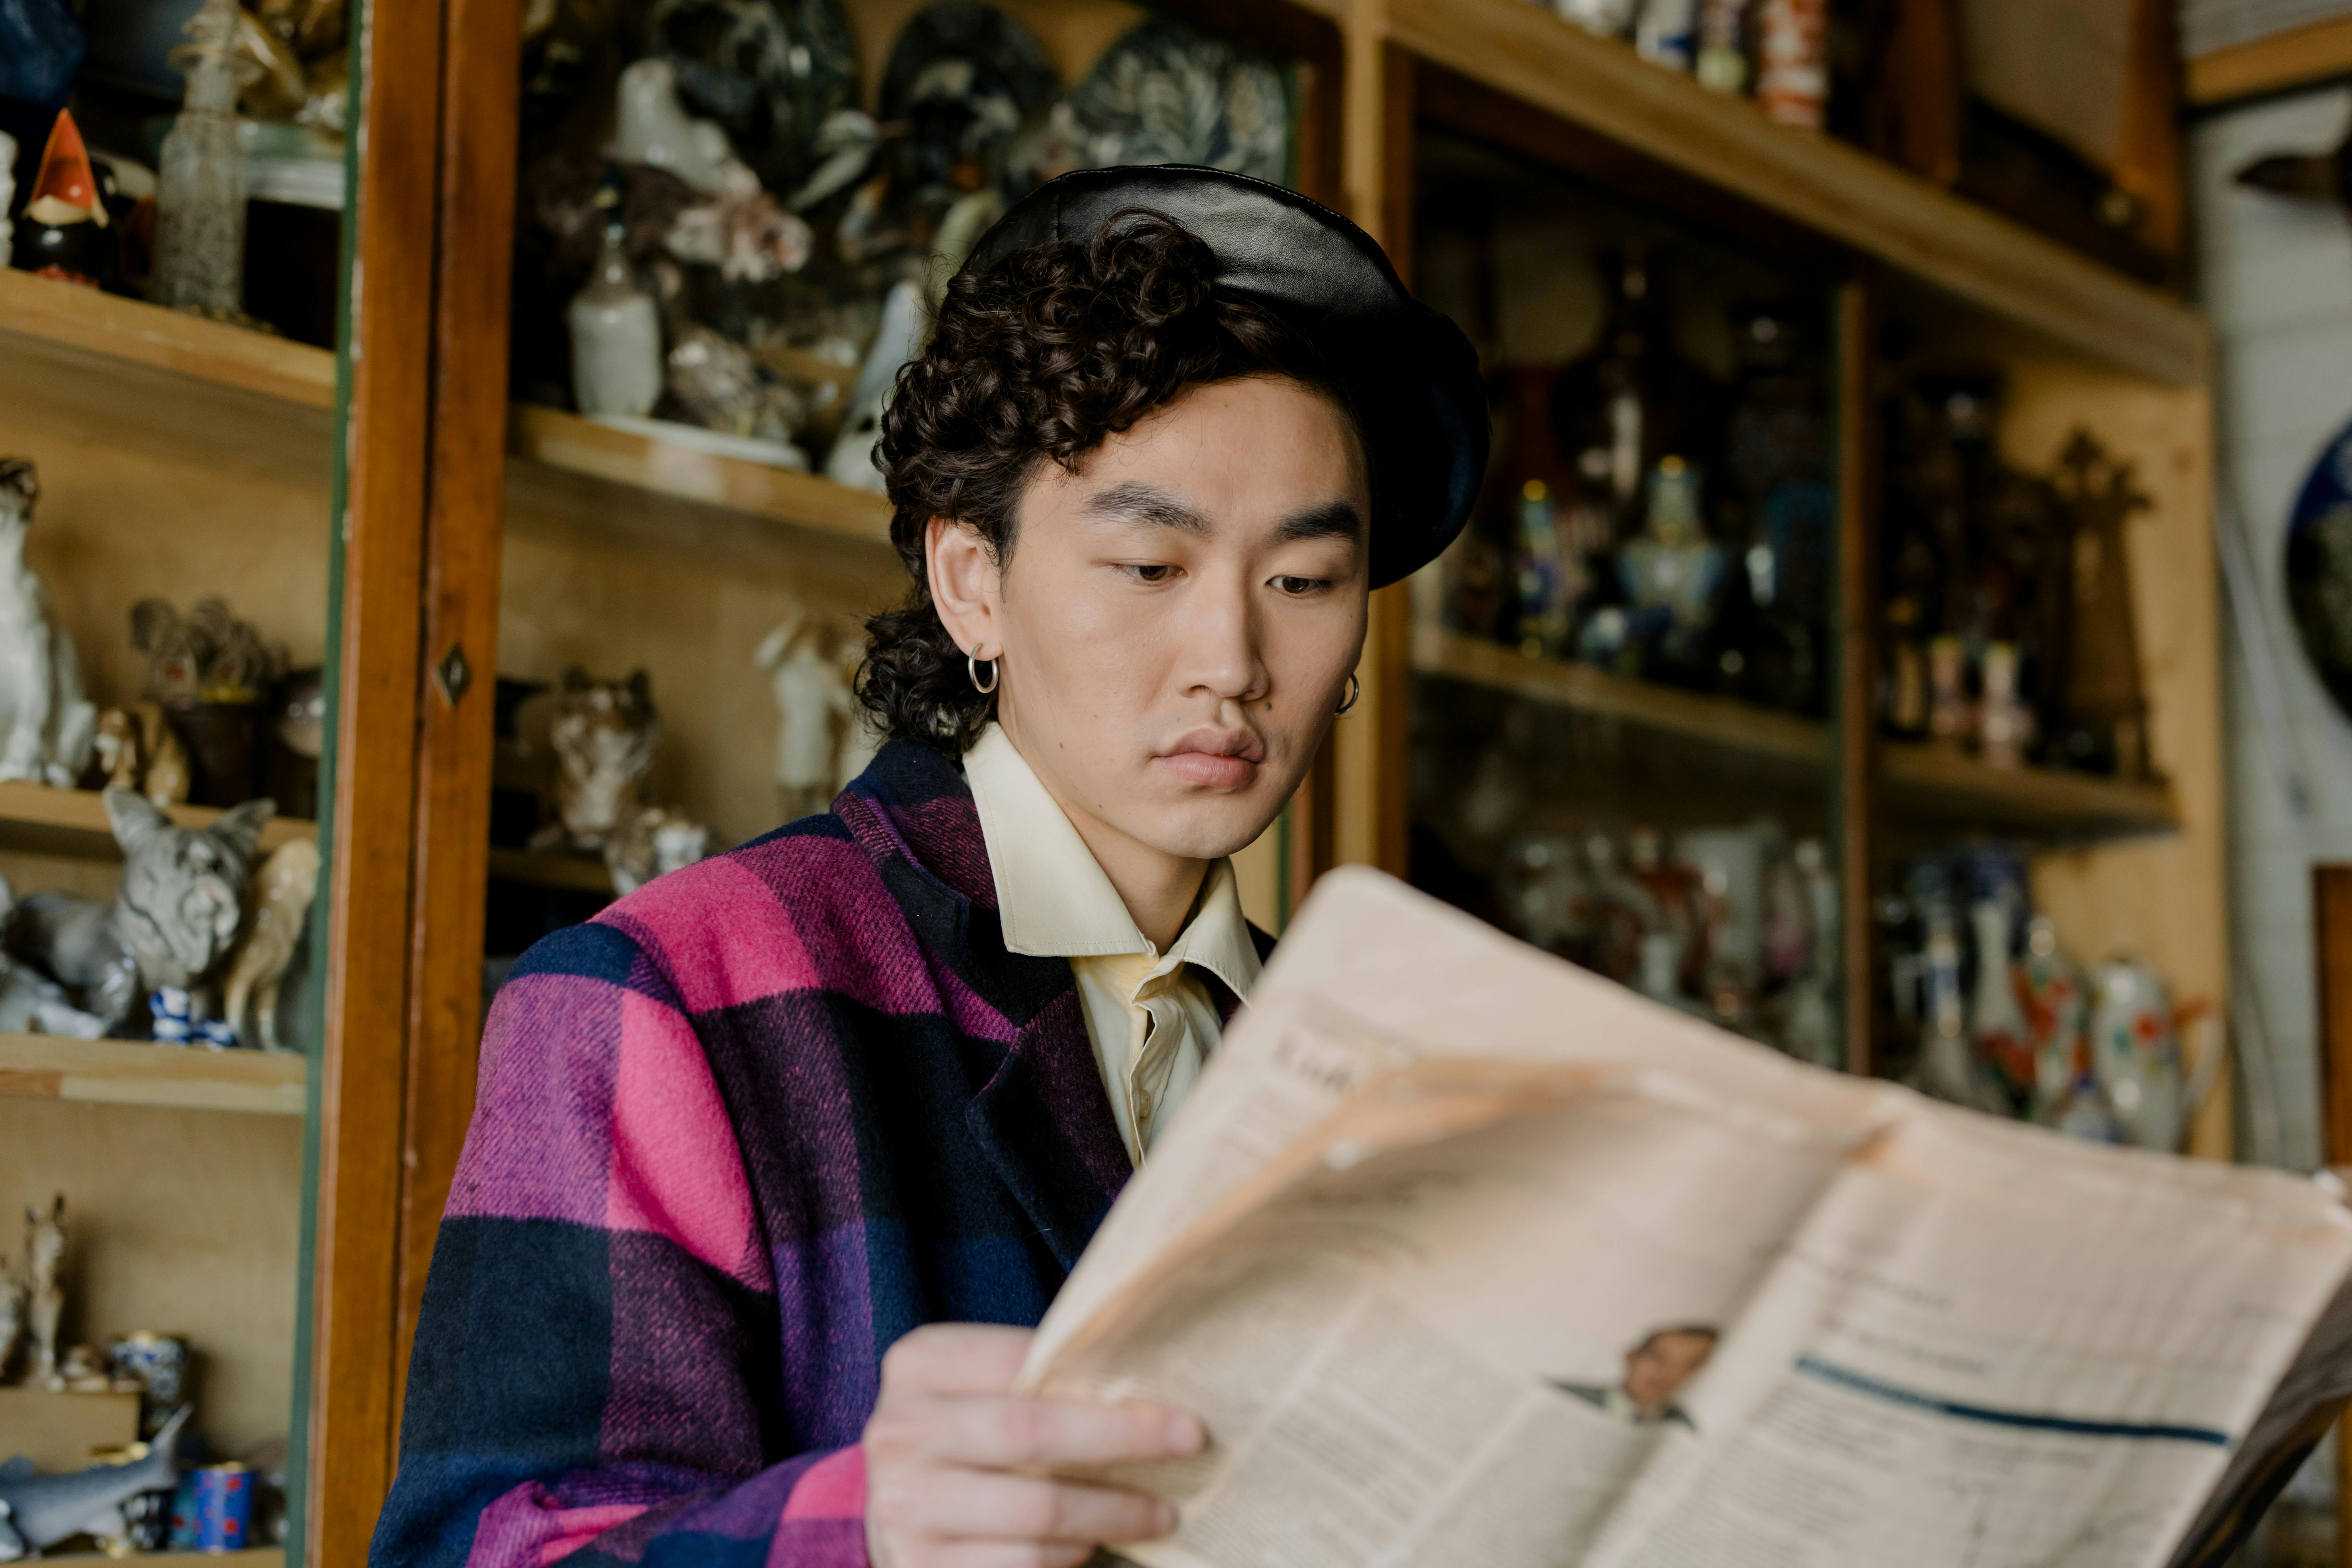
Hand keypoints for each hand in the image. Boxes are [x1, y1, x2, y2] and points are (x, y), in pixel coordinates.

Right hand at [863, 1323, 1204, 1567]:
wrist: (898, 1503)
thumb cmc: (967, 1432)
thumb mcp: (986, 1387)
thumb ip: (1042, 1378)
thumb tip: (1147, 1387)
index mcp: (919, 1365)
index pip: (1024, 1361)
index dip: (1106, 1387)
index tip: (1180, 1409)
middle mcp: (900, 1431)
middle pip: (1031, 1432)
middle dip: (1123, 1440)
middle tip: (1189, 1445)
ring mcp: (902, 1505)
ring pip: (1036, 1511)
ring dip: (1113, 1512)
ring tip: (1159, 1510)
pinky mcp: (919, 1566)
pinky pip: (1020, 1563)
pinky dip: (1072, 1553)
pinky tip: (1097, 1540)